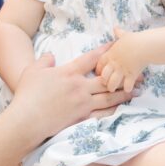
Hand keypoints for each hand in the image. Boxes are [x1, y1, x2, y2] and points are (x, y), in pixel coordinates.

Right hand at [11, 47, 128, 144]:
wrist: (27, 120)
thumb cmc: (27, 94)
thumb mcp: (33, 71)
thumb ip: (44, 60)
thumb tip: (51, 56)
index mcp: (68, 73)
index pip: (90, 59)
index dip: (104, 51)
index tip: (115, 46)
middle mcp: (79, 87)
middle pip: (106, 79)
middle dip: (122, 74)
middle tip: (137, 73)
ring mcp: (82, 104)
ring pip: (108, 97)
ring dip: (123, 94)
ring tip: (136, 91)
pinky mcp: (81, 118)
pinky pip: (101, 114)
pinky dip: (112, 111)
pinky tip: (120, 109)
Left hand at [96, 28, 145, 92]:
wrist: (144, 46)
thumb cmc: (135, 40)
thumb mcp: (125, 35)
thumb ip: (119, 33)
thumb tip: (116, 28)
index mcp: (110, 54)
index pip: (99, 64)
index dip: (99, 69)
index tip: (100, 73)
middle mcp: (114, 63)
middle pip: (104, 76)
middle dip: (104, 81)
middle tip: (106, 84)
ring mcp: (122, 70)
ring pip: (112, 83)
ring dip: (113, 86)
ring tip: (114, 90)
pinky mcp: (131, 75)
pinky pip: (127, 85)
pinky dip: (127, 88)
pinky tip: (128, 89)